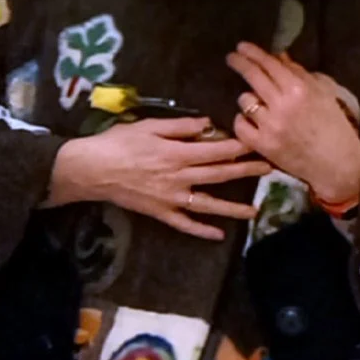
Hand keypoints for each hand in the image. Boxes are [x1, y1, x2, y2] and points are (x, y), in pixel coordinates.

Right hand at [48, 116, 268, 241]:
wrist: (91, 170)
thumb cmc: (118, 142)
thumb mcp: (149, 126)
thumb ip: (180, 126)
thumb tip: (208, 124)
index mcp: (177, 153)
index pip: (216, 150)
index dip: (240, 147)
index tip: (258, 143)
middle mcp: (179, 177)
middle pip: (219, 174)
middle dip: (246, 171)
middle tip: (268, 169)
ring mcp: (171, 199)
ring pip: (208, 204)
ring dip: (232, 208)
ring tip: (254, 212)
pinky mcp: (160, 213)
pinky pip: (185, 224)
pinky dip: (202, 230)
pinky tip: (219, 235)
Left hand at [228, 43, 359, 205]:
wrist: (336, 164)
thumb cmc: (334, 126)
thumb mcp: (322, 94)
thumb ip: (299, 74)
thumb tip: (279, 57)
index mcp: (300, 89)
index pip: (270, 64)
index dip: (254, 53)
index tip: (242, 46)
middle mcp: (282, 104)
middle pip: (253, 76)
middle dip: (240, 63)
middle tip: (232, 57)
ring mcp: (270, 125)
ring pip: (245, 100)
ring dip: (248, 98)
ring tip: (254, 101)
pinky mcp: (263, 145)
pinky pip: (240, 126)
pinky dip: (243, 121)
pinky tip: (250, 121)